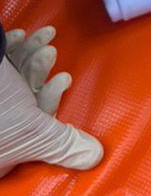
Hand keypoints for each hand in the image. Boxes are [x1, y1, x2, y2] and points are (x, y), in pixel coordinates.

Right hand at [0, 26, 102, 177]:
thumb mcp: (34, 130)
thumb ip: (63, 145)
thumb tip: (96, 159)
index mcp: (1, 149)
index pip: (31, 132)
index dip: (50, 104)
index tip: (63, 79)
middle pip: (24, 98)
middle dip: (41, 71)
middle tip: (50, 53)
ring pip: (15, 76)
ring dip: (33, 53)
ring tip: (44, 38)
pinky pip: (1, 59)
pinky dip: (15, 45)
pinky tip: (21, 35)